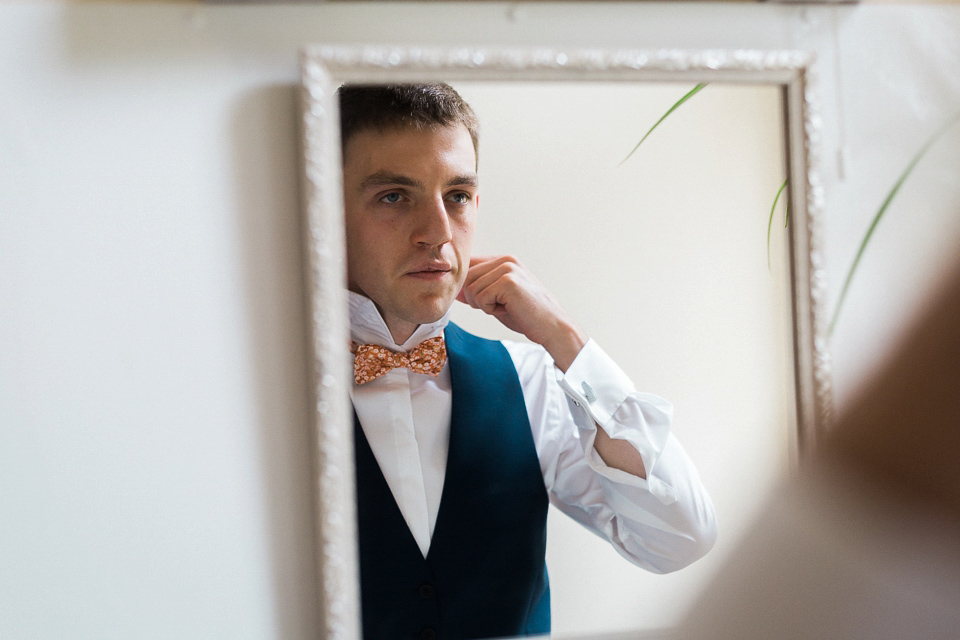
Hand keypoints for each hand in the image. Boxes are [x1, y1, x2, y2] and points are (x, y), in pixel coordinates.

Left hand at [456, 255, 586, 370]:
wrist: (551, 327)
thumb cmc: (526, 315)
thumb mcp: (498, 299)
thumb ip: (478, 290)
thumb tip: (455, 290)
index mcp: (503, 260)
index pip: (469, 267)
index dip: (468, 287)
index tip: (485, 301)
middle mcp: (505, 260)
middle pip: (467, 278)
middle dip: (476, 299)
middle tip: (499, 306)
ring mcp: (507, 269)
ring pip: (471, 289)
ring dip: (484, 305)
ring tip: (505, 307)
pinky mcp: (508, 281)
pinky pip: (481, 298)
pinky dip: (490, 310)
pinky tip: (508, 309)